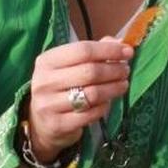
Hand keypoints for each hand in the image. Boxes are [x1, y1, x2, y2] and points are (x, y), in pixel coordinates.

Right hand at [27, 37, 132, 161]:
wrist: (39, 123)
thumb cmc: (60, 87)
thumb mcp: (69, 66)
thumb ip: (93, 52)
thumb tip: (120, 42)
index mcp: (46, 61)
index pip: (83, 50)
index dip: (109, 50)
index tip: (127, 52)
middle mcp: (44, 82)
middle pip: (89, 72)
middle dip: (114, 70)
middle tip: (125, 71)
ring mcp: (49, 105)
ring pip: (92, 94)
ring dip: (113, 88)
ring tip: (123, 85)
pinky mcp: (58, 125)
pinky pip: (90, 114)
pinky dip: (104, 107)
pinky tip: (108, 102)